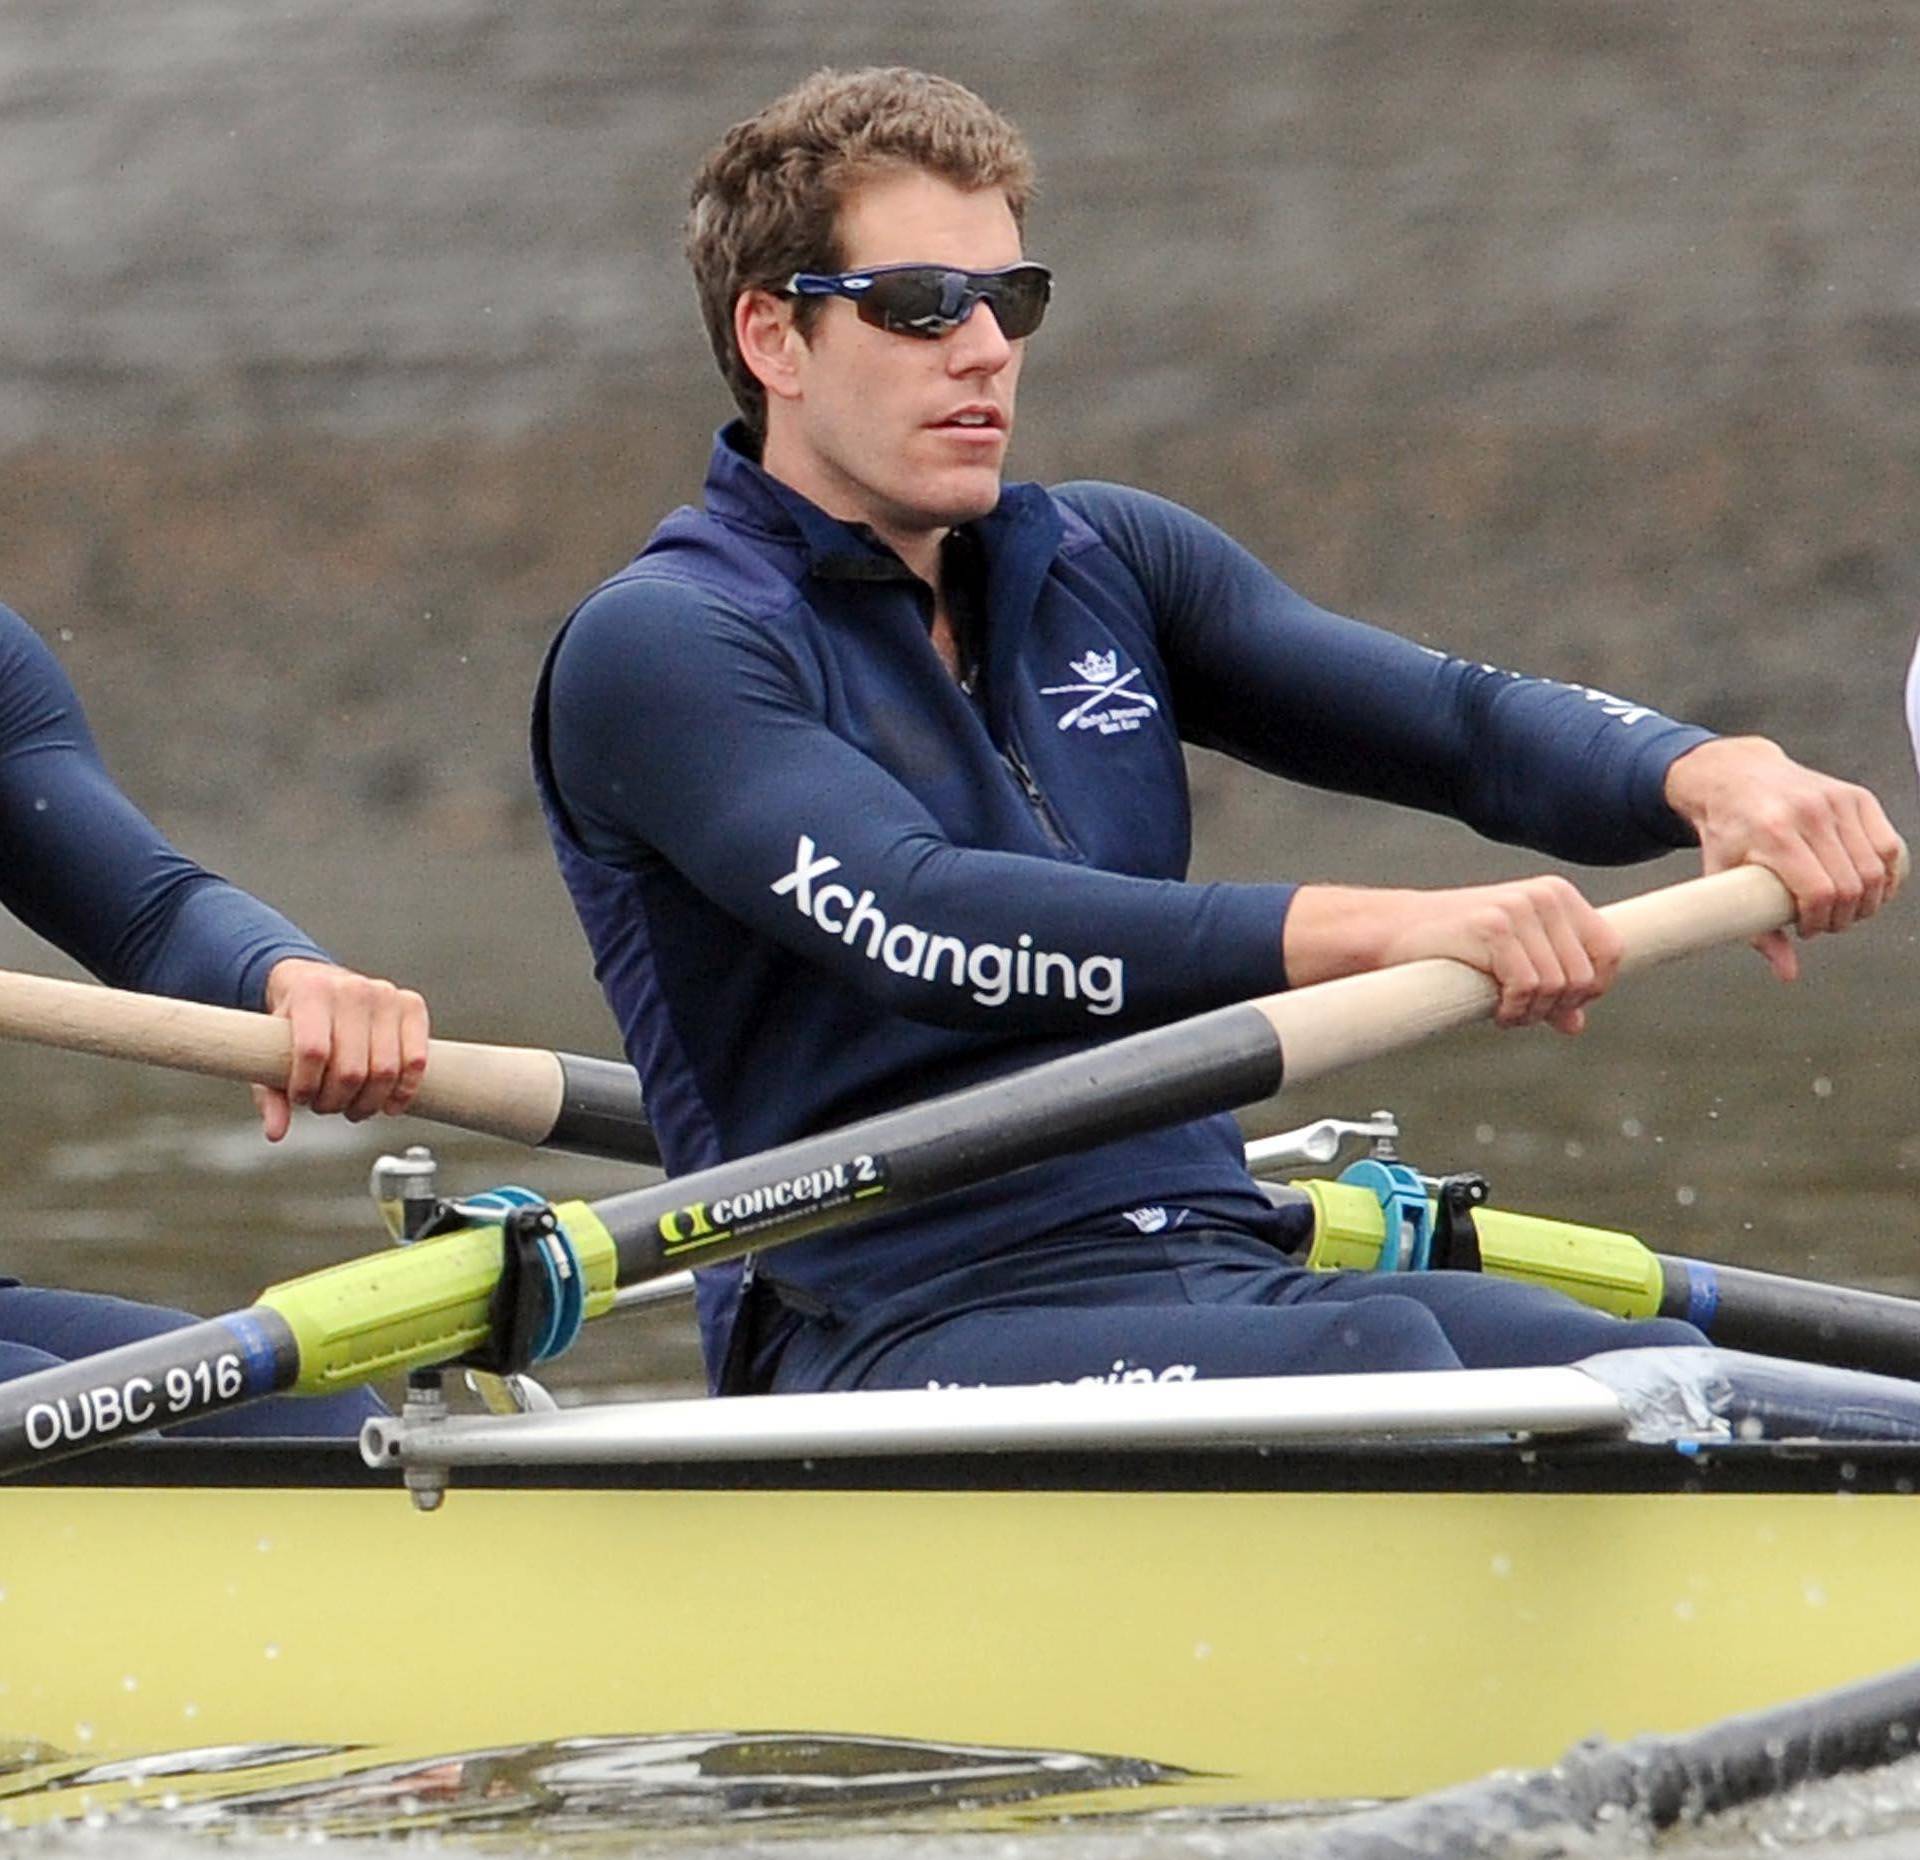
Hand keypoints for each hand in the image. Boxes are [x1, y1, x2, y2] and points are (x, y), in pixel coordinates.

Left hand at [254, 958, 430, 1140]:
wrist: (320, 983)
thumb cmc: (295, 1023)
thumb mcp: (272, 1051)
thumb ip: (271, 1094)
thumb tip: (275, 1133)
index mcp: (312, 992)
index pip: (313, 1052)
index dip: (307, 1087)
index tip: (301, 1098)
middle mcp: (353, 989)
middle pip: (351, 1069)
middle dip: (336, 1101)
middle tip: (327, 1106)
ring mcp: (387, 995)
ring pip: (385, 1070)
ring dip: (368, 1102)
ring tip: (353, 1106)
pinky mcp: (412, 1005)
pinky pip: (416, 1060)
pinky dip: (405, 1091)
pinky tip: (389, 1104)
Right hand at [1284, 875, 1621, 1034]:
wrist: (1391, 932)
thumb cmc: (1451, 947)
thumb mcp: (1512, 961)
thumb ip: (1548, 984)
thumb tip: (1576, 1024)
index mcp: (1558, 895)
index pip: (1610, 951)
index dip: (1592, 990)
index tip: (1558, 1006)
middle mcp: (1545, 896)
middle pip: (1585, 977)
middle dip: (1557, 1008)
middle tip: (1522, 1013)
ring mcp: (1519, 908)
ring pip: (1558, 986)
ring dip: (1532, 1013)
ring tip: (1505, 1012)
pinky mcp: (1493, 927)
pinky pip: (1527, 987)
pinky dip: (1514, 1011)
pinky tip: (1496, 1011)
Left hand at [1662, 737, 1906, 981]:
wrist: (1734, 777)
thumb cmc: (1727, 830)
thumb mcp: (1722, 878)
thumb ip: (1752, 928)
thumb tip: (1787, 972)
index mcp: (1774, 832)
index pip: (1819, 892)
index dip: (1820, 923)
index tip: (1807, 931)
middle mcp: (1810, 813)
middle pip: (1852, 885)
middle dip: (1843, 917)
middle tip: (1825, 924)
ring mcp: (1838, 801)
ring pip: (1878, 868)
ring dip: (1868, 901)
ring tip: (1844, 910)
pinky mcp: (1858, 798)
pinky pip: (1891, 846)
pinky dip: (1889, 876)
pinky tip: (1871, 890)